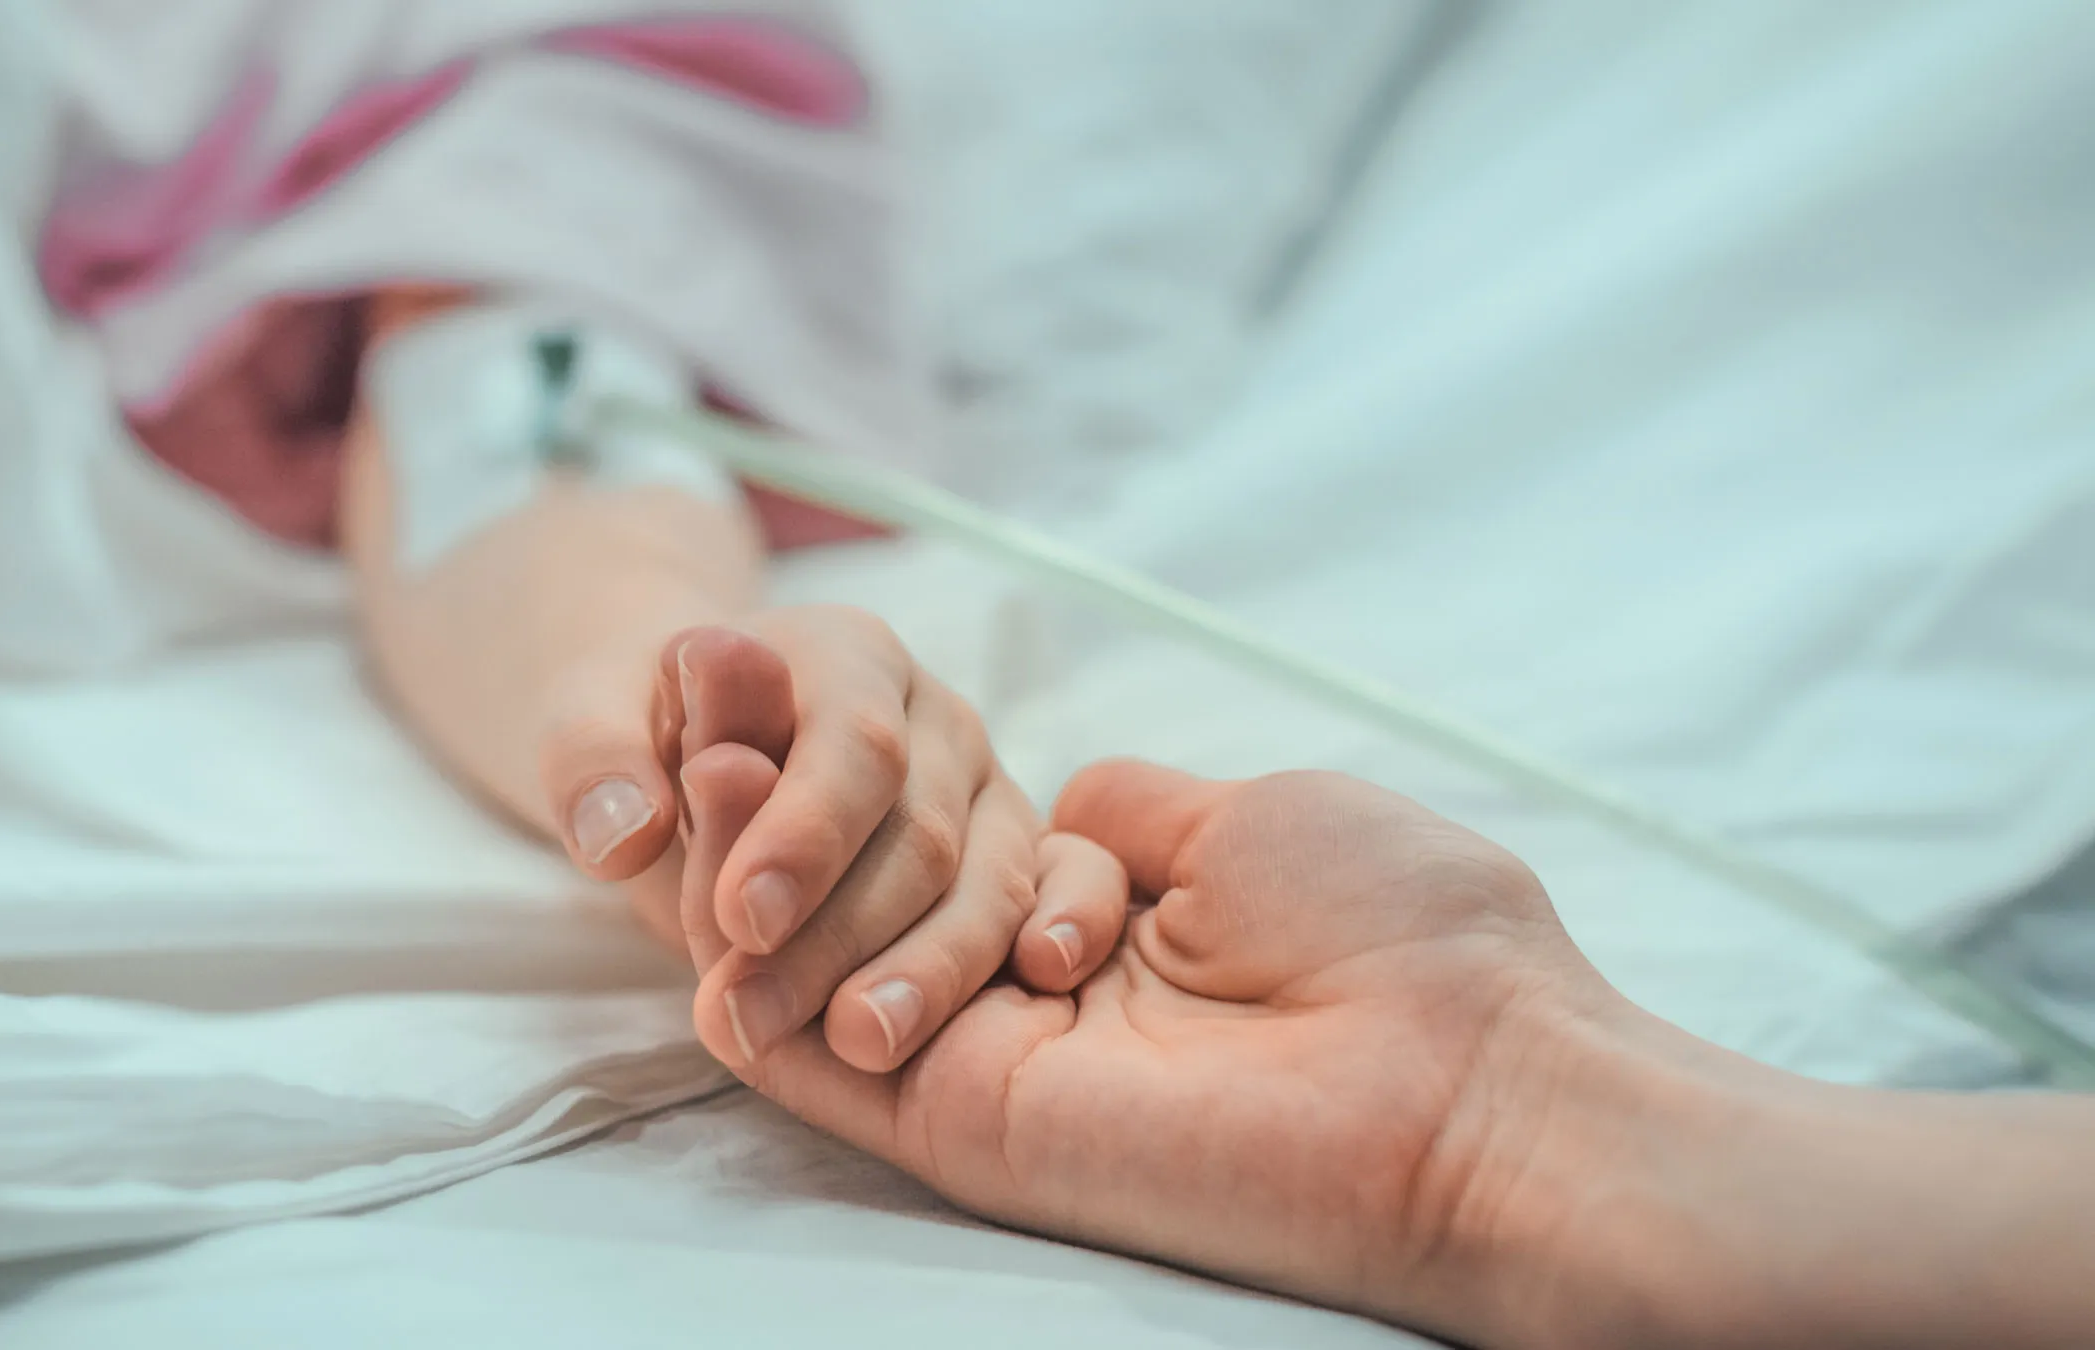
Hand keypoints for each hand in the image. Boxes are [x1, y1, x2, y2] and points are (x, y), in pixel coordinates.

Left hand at [543, 605, 1127, 1071]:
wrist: (699, 751)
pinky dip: (1054, 936)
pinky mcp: (1011, 857)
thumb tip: (621, 833)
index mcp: (844, 654)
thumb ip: (594, 766)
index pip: (850, 742)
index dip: (806, 833)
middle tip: (752, 1021)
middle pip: (919, 830)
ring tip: (859, 1047)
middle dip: (840, 935)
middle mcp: (934, 716)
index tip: (741, 918)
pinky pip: (1055, 896)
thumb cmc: (648, 737)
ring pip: (988, 880)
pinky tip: (1036, 985)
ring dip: (928, 972)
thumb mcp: (587, 725)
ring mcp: (986, 789)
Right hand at [716, 759, 1622, 1343]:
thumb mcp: (1246, 820)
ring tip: (693, 768)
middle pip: (865, 905)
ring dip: (742, 880)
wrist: (1470, 1073)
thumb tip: (1053, 799)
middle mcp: (1043, 998)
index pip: (937, 849)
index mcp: (1113, 921)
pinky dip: (745, 996)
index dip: (848, 775)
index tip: (778, 683)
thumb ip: (1123, 812)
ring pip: (826, 978)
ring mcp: (1002, 1066)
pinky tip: (694, 902)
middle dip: (774, 811)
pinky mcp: (977, 1128)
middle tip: (702, 714)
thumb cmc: (1401, 931)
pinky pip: (829, 1073)